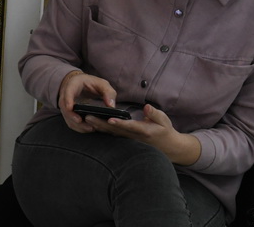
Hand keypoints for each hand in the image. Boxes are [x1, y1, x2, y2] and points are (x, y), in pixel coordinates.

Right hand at [58, 70, 117, 133]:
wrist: (81, 84)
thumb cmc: (92, 83)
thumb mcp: (102, 84)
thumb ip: (108, 93)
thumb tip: (111, 106)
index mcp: (73, 84)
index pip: (68, 91)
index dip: (68, 99)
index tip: (70, 107)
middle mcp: (66, 94)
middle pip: (64, 106)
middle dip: (72, 116)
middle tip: (83, 122)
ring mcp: (65, 104)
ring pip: (66, 116)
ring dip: (76, 124)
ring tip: (90, 128)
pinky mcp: (67, 112)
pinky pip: (69, 121)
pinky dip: (77, 126)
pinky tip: (88, 129)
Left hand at [85, 103, 202, 165]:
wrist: (167, 147)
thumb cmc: (165, 131)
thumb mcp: (164, 121)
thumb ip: (154, 114)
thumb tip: (146, 106)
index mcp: (144, 131)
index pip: (130, 126)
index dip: (120, 123)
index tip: (110, 119)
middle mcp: (133, 137)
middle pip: (115, 130)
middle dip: (101, 123)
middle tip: (88, 116)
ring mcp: (128, 139)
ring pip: (111, 133)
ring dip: (98, 127)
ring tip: (85, 119)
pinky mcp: (124, 139)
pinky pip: (111, 135)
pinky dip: (101, 130)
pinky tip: (90, 124)